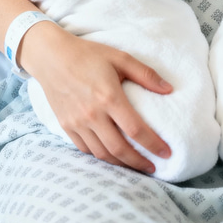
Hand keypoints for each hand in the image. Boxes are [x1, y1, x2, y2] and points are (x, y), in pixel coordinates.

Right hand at [20, 21, 172, 172]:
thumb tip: (169, 89)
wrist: (52, 57)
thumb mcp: (120, 57)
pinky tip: (112, 156)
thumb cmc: (89, 55)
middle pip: (119, 149)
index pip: (135, 129)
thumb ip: (146, 74)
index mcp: (109, 97)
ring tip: (135, 165)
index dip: (153, 144)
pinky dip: (101, 156)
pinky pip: (86, 149)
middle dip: (139, 162)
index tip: (167, 153)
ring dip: (121, 164)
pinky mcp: (66, 126)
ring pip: (102, 154)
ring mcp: (77, 123)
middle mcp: (92, 114)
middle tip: (154, 167)